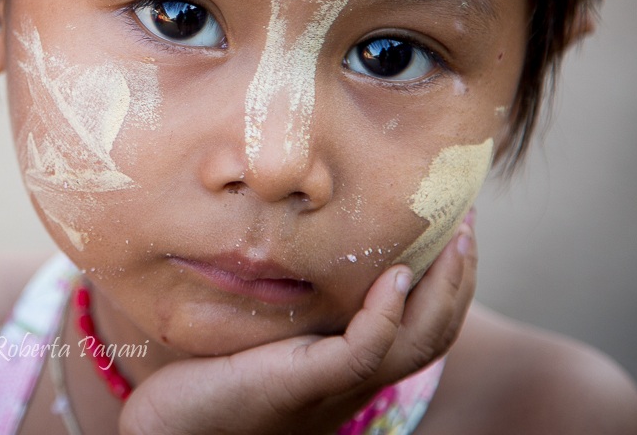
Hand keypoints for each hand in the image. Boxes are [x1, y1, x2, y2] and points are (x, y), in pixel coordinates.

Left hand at [118, 220, 476, 434]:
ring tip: (455, 239)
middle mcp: (350, 379)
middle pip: (435, 333)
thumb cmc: (199, 378)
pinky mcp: (302, 383)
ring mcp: (332, 384)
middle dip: (461, 278)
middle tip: (471, 222)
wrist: (166, 430)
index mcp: (345, 365)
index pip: (420, 326)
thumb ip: (283, 297)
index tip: (456, 227)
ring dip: (443, 290)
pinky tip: (394, 276)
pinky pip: (363, 351)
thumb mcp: (254, 329)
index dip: (447, 281)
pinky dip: (387, 315)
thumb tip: (285, 236)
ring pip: (417, 343)